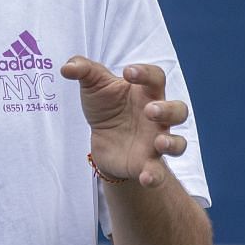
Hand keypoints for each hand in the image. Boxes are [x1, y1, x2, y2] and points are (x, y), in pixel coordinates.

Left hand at [59, 57, 189, 188]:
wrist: (104, 141)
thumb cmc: (106, 107)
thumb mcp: (93, 85)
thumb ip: (82, 70)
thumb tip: (67, 67)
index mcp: (146, 93)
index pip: (156, 78)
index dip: (145, 73)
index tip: (127, 72)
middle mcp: (157, 118)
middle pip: (177, 111)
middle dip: (167, 110)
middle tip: (150, 110)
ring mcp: (155, 141)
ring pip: (178, 143)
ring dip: (172, 143)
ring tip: (159, 143)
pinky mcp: (147, 164)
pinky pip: (159, 172)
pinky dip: (155, 176)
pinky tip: (146, 177)